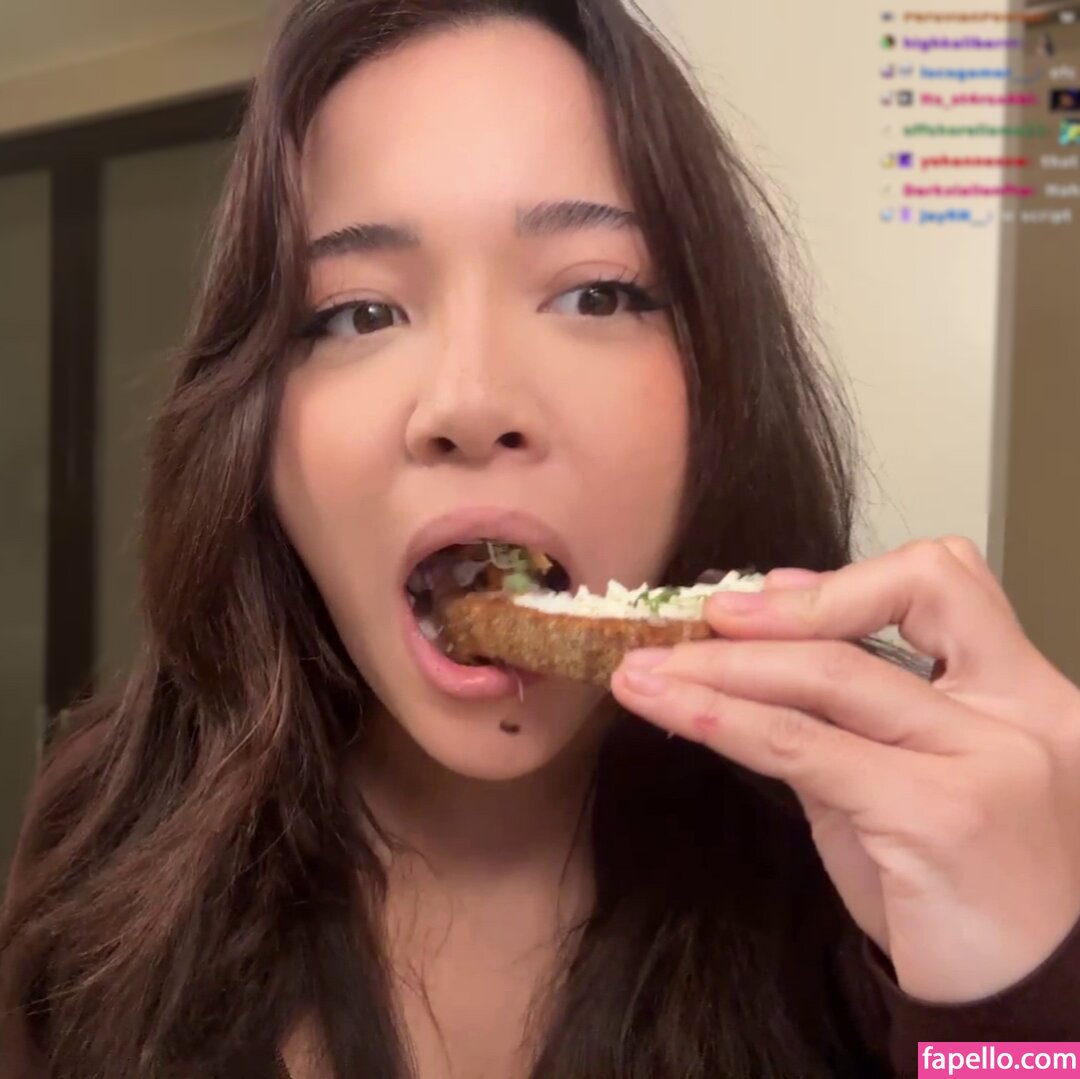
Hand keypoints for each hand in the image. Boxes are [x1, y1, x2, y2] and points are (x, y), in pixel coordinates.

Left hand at [611, 537, 1079, 1003]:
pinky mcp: (935, 812)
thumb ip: (853, 714)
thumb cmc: (959, 892)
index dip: (845, 581)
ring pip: (826, 675)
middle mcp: (1020, 713)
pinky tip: (672, 708)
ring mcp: (984, 760)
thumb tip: (778, 630)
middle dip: (766, 618)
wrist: (1016, 1003)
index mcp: (1022, 693)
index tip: (767, 596)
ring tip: (646, 669)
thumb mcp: (909, 782)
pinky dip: (725, 719)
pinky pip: (803, 746)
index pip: (945, 583)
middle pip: (872, 618)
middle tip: (692, 625)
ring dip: (719, 666)